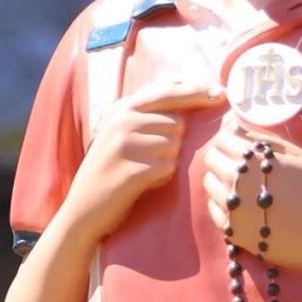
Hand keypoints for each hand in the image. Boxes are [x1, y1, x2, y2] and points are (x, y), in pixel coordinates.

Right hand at [63, 80, 226, 232]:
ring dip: (167, 162)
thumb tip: (193, 91)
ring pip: (175, 146)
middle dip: (173, 142)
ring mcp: (123, 145)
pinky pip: (167, 169)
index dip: (196, 91)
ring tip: (144, 170)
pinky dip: (161, 178)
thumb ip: (149, 113)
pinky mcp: (130, 171)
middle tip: (150, 157)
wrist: (82, 210)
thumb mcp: (120, 133)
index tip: (219, 93)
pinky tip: (143, 183)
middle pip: (177, 123)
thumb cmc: (110, 170)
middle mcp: (121, 121)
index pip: (168, 91)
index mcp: (121, 108)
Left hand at [200, 120, 301, 271]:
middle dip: (223, 155)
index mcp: (252, 159)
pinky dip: (222, 202)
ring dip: (220, 178)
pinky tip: (242, 203)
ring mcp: (230, 206)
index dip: (229, 138)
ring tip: (244, 184)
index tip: (238, 142)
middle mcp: (235, 181)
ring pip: (209, 182)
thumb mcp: (296, 155)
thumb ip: (263, 138)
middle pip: (211, 158)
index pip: (222, 139)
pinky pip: (213, 208)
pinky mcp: (230, 229)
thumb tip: (234, 124)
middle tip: (242, 164)